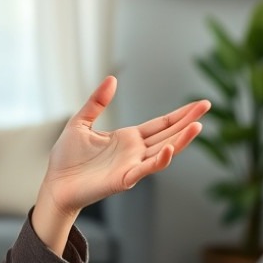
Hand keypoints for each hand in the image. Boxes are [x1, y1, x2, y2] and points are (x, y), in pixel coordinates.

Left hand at [40, 76, 208, 215]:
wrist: (55, 183)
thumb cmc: (67, 157)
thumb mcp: (80, 122)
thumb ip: (96, 102)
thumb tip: (112, 79)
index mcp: (127, 138)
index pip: (160, 124)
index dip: (180, 115)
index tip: (199, 104)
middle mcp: (135, 152)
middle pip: (168, 134)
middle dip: (187, 121)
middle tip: (206, 106)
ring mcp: (131, 166)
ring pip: (162, 152)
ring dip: (180, 140)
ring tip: (197, 126)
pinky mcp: (123, 179)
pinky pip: (145, 170)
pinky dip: (158, 160)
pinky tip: (169, 149)